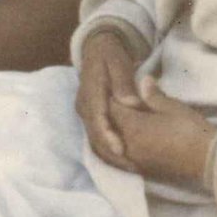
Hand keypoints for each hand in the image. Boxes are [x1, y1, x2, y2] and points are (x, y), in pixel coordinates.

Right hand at [77, 29, 143, 169]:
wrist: (96, 48)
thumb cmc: (111, 54)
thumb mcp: (118, 61)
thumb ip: (123, 82)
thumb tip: (130, 103)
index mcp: (90, 92)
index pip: (97, 119)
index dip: (108, 137)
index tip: (121, 150)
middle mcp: (84, 106)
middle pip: (94, 135)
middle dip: (111, 154)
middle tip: (132, 168)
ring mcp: (85, 113)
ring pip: (94, 139)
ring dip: (110, 156)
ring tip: (131, 168)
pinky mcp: (90, 117)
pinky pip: (97, 137)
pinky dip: (109, 150)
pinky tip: (125, 160)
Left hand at [110, 77, 215, 185]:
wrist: (207, 161)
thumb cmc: (191, 130)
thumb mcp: (173, 108)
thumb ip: (154, 96)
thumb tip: (143, 80)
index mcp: (134, 128)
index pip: (114, 109)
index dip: (114, 97)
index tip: (117, 87)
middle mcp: (128, 146)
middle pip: (110, 128)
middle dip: (112, 114)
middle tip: (118, 102)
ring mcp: (134, 162)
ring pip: (114, 145)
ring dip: (114, 133)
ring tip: (121, 122)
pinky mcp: (142, 171)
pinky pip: (122, 158)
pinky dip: (120, 148)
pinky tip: (127, 141)